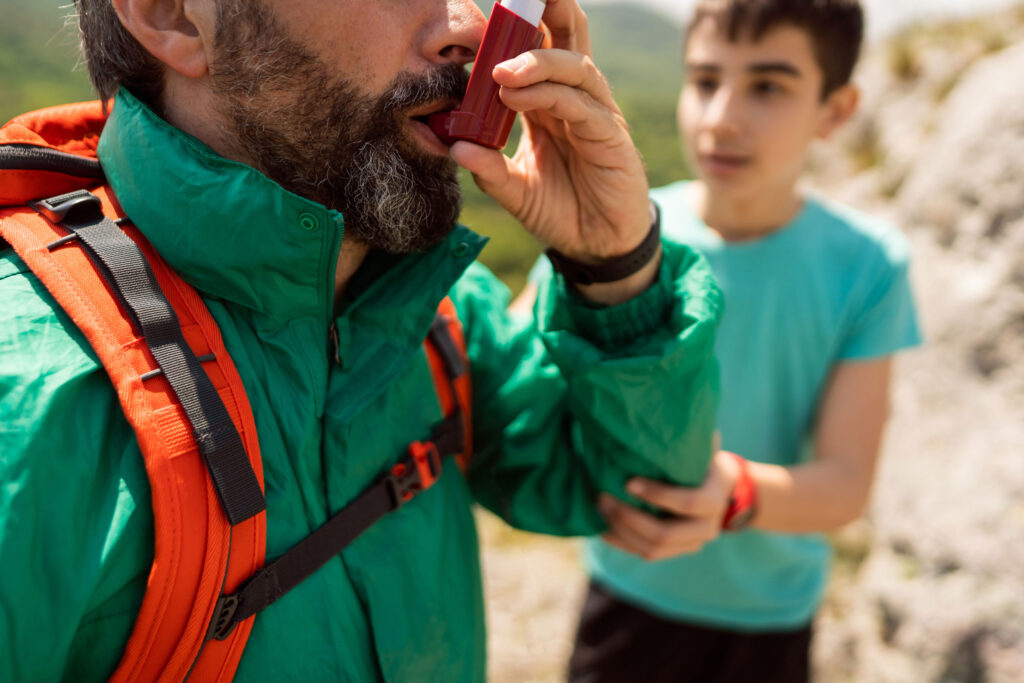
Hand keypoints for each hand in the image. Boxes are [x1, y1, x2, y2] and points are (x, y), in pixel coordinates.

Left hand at [451, 0, 649, 264]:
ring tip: (501, 70)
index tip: (493, 9)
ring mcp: (596, 114)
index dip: (519, 27)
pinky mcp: (610, 136)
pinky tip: (517, 96)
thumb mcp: (516, 192)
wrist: (598, 246)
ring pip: (575, 67)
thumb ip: (490, 170)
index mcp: (551, 104)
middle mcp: (575, 100)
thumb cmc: (561, 210)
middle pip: (568, 39)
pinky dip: (549, 95)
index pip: (538, 51)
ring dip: (538, 61)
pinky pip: (580, 105)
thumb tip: (455, 147)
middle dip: (549, 10)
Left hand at [599, 451, 740, 560]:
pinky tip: (602, 527)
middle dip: (629, 518)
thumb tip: (667, 416)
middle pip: (665, 534)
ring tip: (599, 509)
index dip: (658, 495)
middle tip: (603, 497)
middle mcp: (706, 528)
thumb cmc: (707, 462)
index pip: (687, 503)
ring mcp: (691, 544)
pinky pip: (646, 554)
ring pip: (653, 549)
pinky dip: (622, 542)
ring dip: (621, 531)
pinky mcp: (676, 552)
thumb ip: (692, 440)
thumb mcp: (705, 449)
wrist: (727, 493)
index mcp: (714, 500)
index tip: (628, 482)